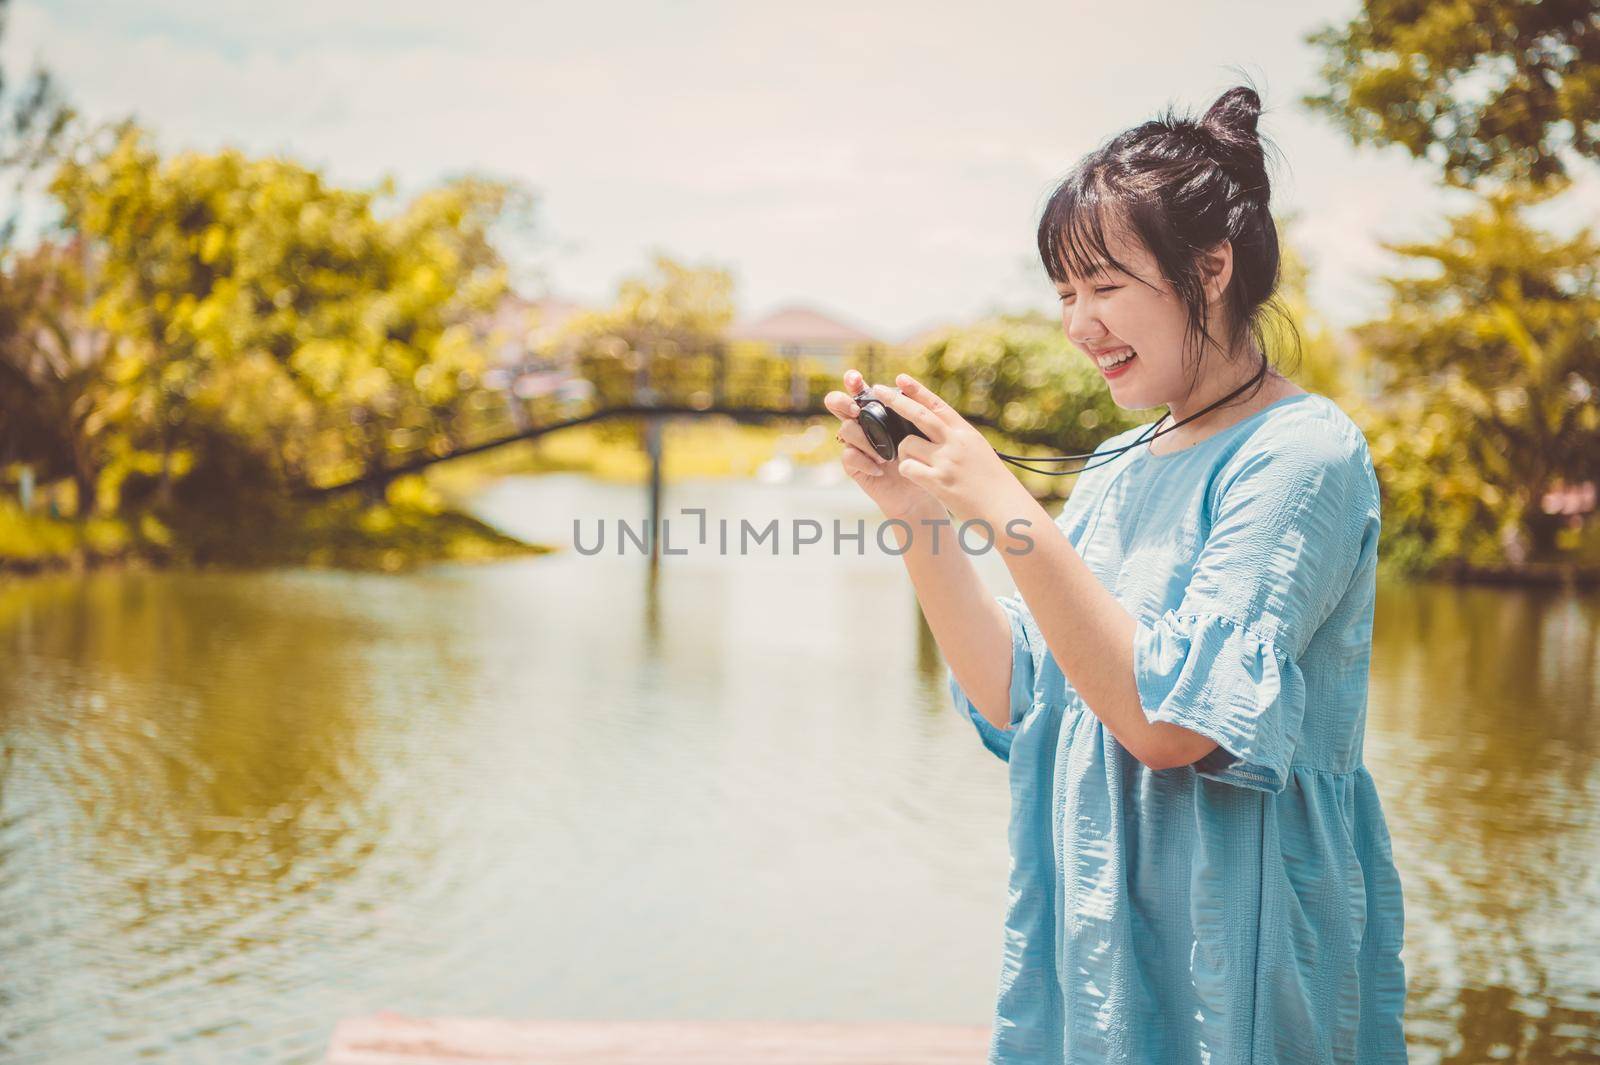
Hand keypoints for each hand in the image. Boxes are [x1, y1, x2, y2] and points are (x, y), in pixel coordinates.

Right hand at [825, 369, 940, 519]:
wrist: (919, 490)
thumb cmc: (923, 456)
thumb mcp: (921, 431)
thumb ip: (911, 412)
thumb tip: (903, 392)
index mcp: (877, 410)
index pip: (858, 389)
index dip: (853, 381)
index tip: (856, 379)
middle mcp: (861, 423)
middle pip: (837, 403)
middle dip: (841, 402)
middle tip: (856, 410)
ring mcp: (855, 444)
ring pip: (846, 429)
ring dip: (865, 440)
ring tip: (885, 455)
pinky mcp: (853, 465)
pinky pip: (848, 455)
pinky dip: (865, 461)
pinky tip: (879, 468)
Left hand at [867, 372, 1029, 524]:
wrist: (1006, 508)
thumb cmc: (994, 484)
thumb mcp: (979, 452)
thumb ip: (959, 439)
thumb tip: (942, 427)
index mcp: (966, 433)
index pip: (937, 405)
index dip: (917, 390)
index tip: (901, 379)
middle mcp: (955, 442)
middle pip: (919, 415)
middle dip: (896, 401)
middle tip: (879, 390)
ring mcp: (946, 461)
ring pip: (906, 445)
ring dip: (903, 453)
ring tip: (917, 465)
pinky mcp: (938, 482)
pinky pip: (908, 468)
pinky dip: (907, 471)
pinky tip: (918, 479)